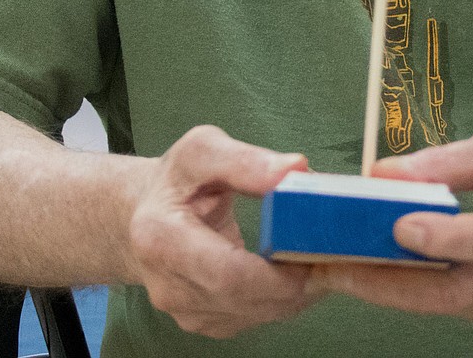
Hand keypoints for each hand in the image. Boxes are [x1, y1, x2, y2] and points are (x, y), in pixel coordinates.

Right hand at [126, 125, 320, 338]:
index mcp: (161, 238)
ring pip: (253, 314)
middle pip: (243, 299)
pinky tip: (294, 272)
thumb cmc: (176, 180)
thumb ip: (246, 160)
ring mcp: (184, 311)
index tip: (311, 251)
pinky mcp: (202, 322)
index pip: (226, 273)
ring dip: (293, 294)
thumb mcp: (203, 150)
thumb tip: (296, 169)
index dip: (275, 272)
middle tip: (329, 254)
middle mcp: (168, 286)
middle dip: (293, 283)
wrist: (143, 215)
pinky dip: (280, 299)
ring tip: (317, 257)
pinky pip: (251, 318)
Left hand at [314, 122, 472, 328]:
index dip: (441, 236)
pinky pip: (455, 305)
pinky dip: (418, 290)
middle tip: (335, 266)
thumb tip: (382, 173)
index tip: (395, 224)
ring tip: (343, 267)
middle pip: (453, 290)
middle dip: (388, 283)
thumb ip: (443, 161)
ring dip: (394, 289)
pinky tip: (386, 270)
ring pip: (447, 303)